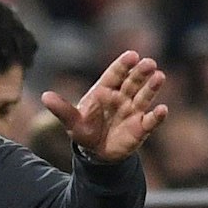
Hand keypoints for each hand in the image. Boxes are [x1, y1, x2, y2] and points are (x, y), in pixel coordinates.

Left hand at [41, 51, 168, 162]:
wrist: (96, 152)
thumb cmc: (85, 131)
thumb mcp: (72, 122)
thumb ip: (62, 109)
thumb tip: (45, 96)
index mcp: (105, 90)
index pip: (115, 74)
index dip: (123, 65)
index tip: (132, 55)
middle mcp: (122, 97)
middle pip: (133, 81)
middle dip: (141, 72)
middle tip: (149, 63)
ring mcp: (133, 110)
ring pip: (144, 96)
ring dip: (152, 87)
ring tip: (159, 77)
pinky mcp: (141, 127)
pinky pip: (151, 120)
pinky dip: (157, 116)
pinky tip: (162, 110)